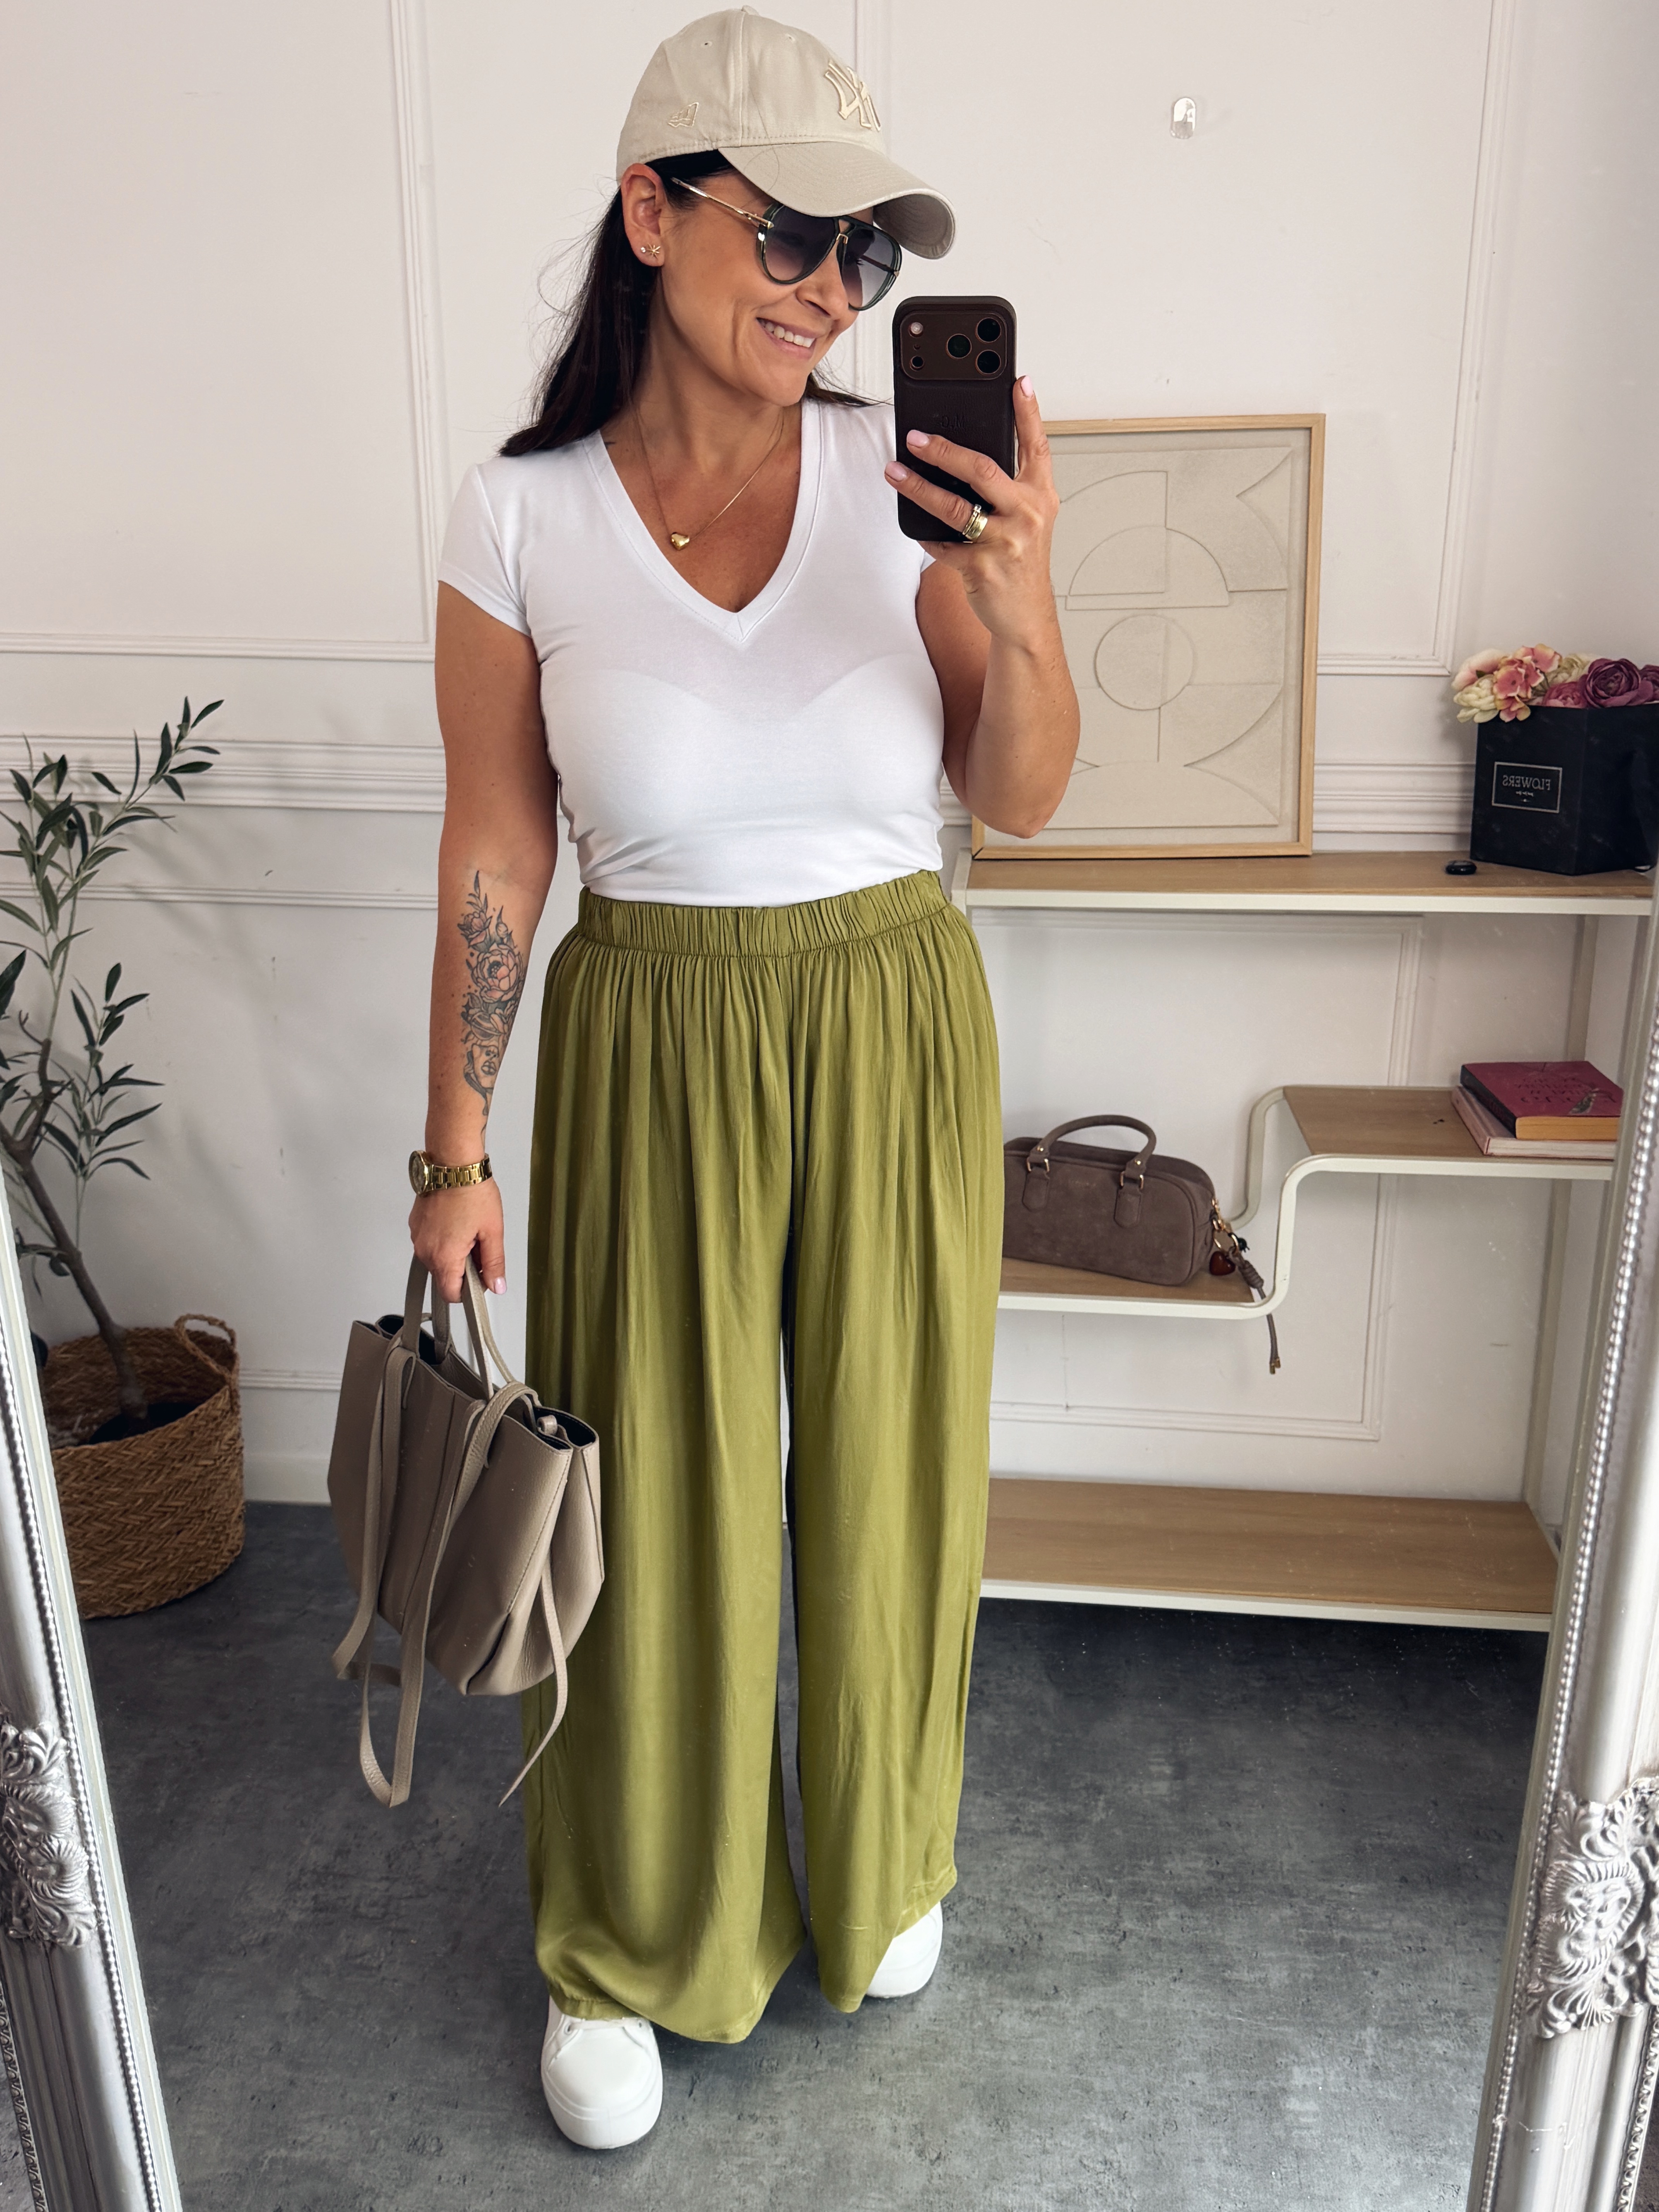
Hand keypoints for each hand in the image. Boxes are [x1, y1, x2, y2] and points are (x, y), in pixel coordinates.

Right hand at [409, 1178, 505, 1307]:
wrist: (453, 1165)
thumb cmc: (472, 1192)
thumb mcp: (492, 1231)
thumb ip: (494, 1263)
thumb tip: (496, 1285)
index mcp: (444, 1257)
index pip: (451, 1294)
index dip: (469, 1290)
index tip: (480, 1276)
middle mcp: (425, 1250)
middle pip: (444, 1277)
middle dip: (463, 1268)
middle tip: (478, 1244)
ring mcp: (418, 1237)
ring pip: (437, 1260)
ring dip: (453, 1253)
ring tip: (468, 1229)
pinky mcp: (416, 1225)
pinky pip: (430, 1243)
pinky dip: (443, 1240)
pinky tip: (456, 1222)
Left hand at [885, 376, 1060, 642]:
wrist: (1026, 618)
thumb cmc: (1022, 563)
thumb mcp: (1030, 520)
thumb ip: (1010, 487)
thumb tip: (965, 456)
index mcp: (1041, 495)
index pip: (1036, 445)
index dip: (1028, 411)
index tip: (1018, 381)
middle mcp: (1028, 514)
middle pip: (982, 469)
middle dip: (943, 450)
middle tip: (915, 436)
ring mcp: (1005, 541)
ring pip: (954, 506)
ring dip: (918, 487)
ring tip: (895, 472)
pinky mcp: (982, 568)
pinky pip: (942, 544)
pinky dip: (926, 535)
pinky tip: (915, 524)